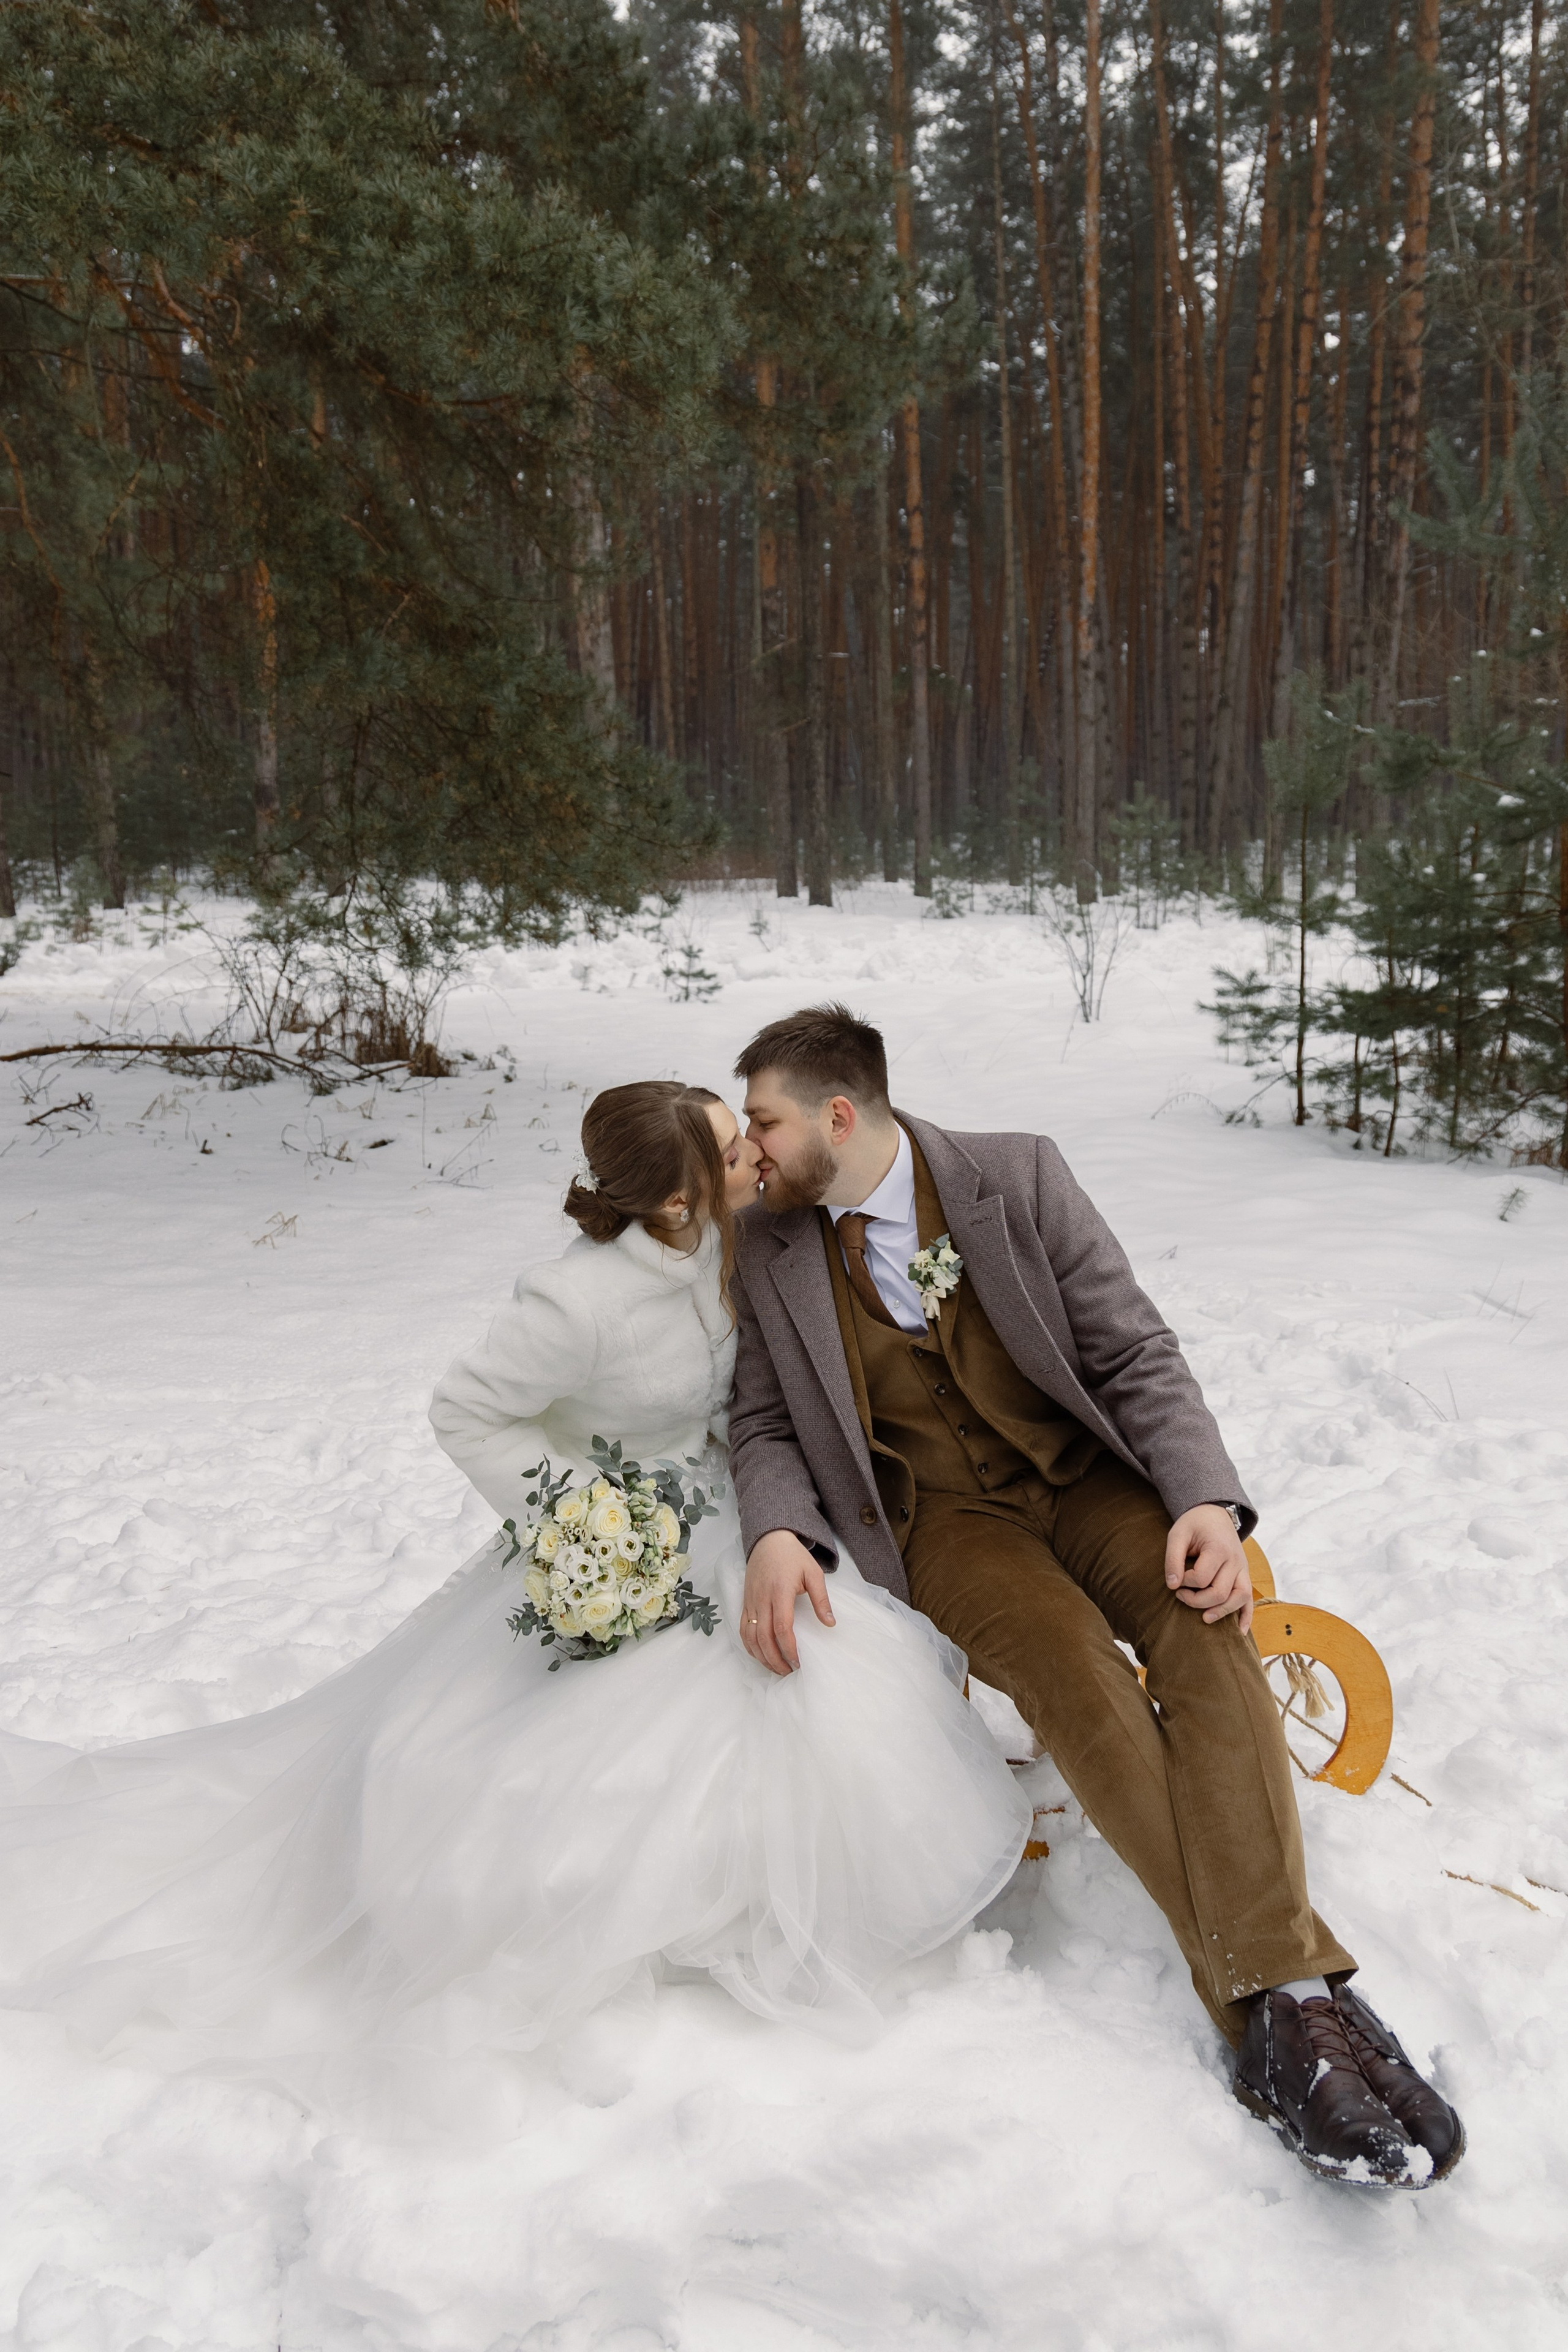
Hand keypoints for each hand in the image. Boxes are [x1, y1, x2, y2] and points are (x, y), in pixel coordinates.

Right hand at [740, 1528, 836, 1675]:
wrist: (769, 1540)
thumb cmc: (793, 1557)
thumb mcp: (814, 1573)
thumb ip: (821, 1600)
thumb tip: (830, 1624)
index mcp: (780, 1592)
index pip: (782, 1627)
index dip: (789, 1649)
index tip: (798, 1662)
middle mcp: (762, 1599)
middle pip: (764, 1637)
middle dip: (775, 1659)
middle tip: (788, 1672)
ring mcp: (751, 1601)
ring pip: (750, 1637)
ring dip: (761, 1656)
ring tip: (776, 1668)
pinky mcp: (745, 1602)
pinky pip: (743, 1629)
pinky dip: (749, 1646)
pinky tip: (760, 1655)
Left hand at [1164, 1505, 1252, 1633]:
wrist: (1214, 1513)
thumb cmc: (1194, 1524)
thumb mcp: (1178, 1534)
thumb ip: (1173, 1559)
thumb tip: (1172, 1586)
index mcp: (1218, 1548)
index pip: (1202, 1577)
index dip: (1185, 1582)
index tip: (1175, 1578)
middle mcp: (1235, 1560)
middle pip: (1220, 1592)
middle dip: (1197, 1600)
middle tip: (1180, 1595)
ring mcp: (1243, 1569)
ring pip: (1240, 1598)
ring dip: (1223, 1611)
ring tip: (1205, 1618)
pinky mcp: (1245, 1575)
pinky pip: (1250, 1599)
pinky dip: (1247, 1616)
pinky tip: (1240, 1631)